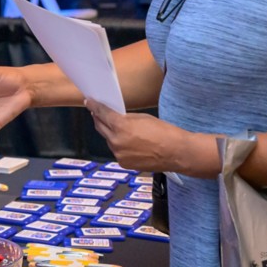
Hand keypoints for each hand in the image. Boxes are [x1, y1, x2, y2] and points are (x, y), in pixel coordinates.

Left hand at [84, 99, 216, 177]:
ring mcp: (119, 154)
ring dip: (110, 133)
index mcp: (120, 127)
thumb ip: (125, 118)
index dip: (94, 107)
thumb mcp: (142, 118)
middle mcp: (116, 142)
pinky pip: (117, 151)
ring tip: (116, 129)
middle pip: (101, 127)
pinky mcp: (124, 163)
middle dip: (99, 119)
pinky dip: (119, 145)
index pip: (102, 114)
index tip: (89, 102)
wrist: (177, 152)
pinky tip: (127, 143)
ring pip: (108, 140)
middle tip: (97, 112)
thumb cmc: (164, 132)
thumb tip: (115, 117)